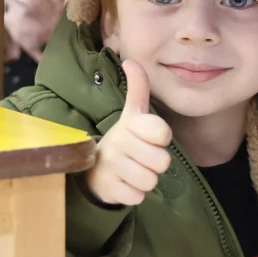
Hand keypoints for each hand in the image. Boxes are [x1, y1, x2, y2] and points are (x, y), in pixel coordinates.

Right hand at [84, 60, 173, 206]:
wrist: (94, 167)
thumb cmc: (124, 139)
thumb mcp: (133, 113)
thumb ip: (138, 88)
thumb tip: (131, 60)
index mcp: (131, 123)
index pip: (163, 132)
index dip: (162, 138)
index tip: (150, 137)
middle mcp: (120, 142)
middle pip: (163, 162)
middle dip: (156, 164)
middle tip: (141, 158)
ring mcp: (113, 166)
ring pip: (151, 181)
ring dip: (146, 179)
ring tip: (133, 171)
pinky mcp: (110, 188)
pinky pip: (138, 196)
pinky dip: (134, 193)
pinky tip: (124, 183)